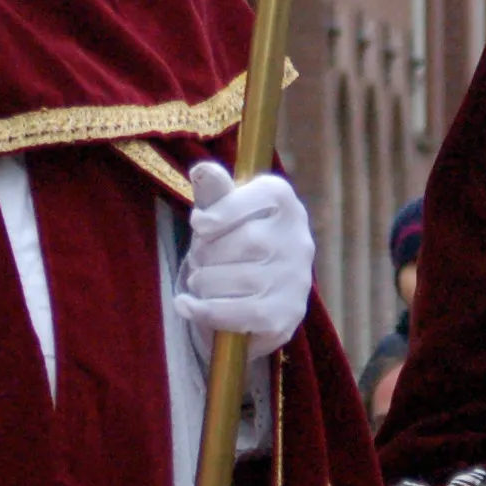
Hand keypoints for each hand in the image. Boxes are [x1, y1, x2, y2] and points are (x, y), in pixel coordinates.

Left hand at [175, 162, 313, 361]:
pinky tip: (186, 305)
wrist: (253, 291)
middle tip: (199, 259)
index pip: (256, 198)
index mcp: (283, 201)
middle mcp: (299, 238)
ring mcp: (295, 279)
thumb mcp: (220, 210)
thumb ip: (213, 191)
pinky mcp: (285, 315)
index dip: (220, 213)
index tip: (199, 224)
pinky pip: (238, 313)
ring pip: (237, 279)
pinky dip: (203, 310)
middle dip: (206, 253)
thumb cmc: (231, 239)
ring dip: (203, 281)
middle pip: (244, 242)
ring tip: (201, 280)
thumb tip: (202, 170)